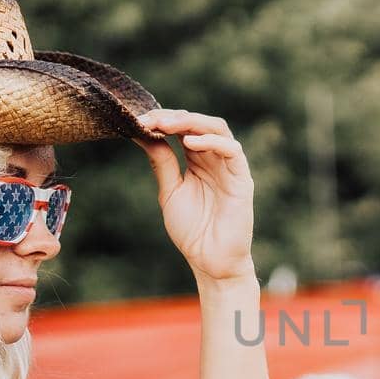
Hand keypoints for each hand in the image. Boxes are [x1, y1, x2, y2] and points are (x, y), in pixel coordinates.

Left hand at [134, 109, 255, 282]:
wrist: (210, 261)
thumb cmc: (192, 231)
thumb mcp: (170, 191)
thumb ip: (162, 163)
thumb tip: (143, 133)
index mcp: (198, 161)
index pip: (182, 129)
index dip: (161, 121)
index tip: (137, 121)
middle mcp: (214, 159)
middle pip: (198, 123)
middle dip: (173, 117)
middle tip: (148, 119)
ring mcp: (230, 168)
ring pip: (217, 129)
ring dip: (191, 122)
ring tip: (166, 125)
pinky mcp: (242, 179)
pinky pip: (231, 150)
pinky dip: (211, 142)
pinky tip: (189, 143)